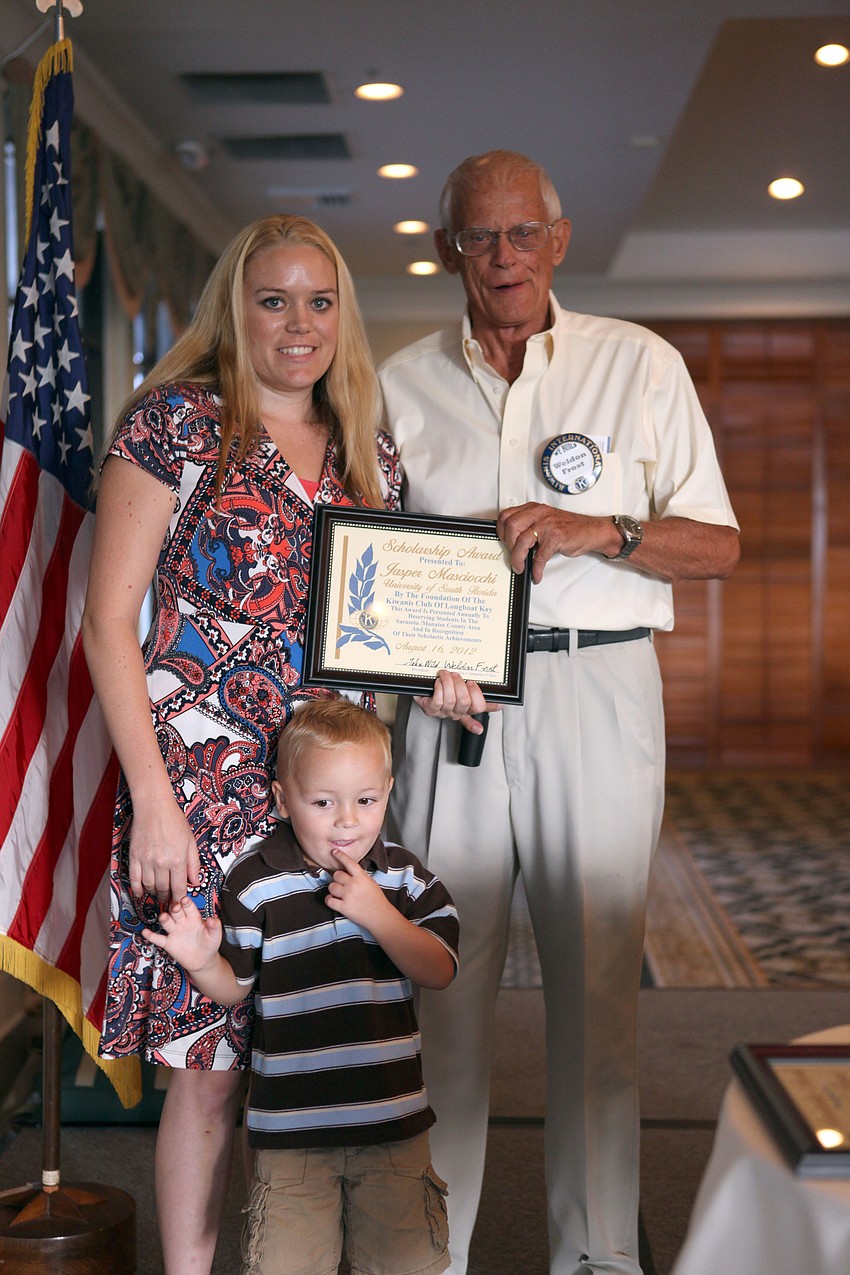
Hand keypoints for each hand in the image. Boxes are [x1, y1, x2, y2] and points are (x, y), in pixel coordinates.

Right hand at [128, 794, 201, 904]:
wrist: (154, 807)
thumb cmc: (174, 821)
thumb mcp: (191, 842)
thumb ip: (194, 864)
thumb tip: (195, 882)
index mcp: (178, 860)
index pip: (179, 888)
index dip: (179, 899)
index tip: (179, 902)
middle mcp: (161, 863)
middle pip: (163, 890)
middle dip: (167, 898)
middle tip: (169, 900)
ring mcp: (146, 861)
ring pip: (149, 887)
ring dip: (154, 894)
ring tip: (158, 894)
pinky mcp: (134, 857)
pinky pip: (134, 879)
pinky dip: (137, 889)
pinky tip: (141, 893)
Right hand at [142, 896, 221, 973]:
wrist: (203, 961)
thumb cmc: (209, 944)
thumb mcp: (215, 935)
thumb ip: (215, 927)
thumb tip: (213, 919)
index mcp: (193, 918)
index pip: (189, 907)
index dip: (186, 903)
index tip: (184, 900)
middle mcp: (182, 922)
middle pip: (176, 911)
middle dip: (175, 908)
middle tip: (175, 907)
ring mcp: (174, 932)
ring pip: (166, 922)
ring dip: (164, 919)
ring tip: (163, 917)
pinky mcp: (168, 943)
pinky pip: (158, 938)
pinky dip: (151, 936)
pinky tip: (145, 932)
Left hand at [325, 850, 390, 928]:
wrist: (380, 916)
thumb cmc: (376, 899)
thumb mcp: (370, 882)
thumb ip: (359, 876)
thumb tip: (347, 870)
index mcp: (361, 877)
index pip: (349, 862)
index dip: (340, 855)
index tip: (334, 852)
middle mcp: (354, 885)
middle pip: (336, 875)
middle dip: (337, 879)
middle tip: (342, 883)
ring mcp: (348, 896)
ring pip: (331, 887)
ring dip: (333, 889)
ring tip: (339, 893)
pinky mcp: (344, 908)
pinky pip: (329, 900)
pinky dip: (329, 899)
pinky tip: (334, 900)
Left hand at [414, 669, 499, 733]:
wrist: (423, 692)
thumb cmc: (445, 692)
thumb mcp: (465, 694)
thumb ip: (482, 700)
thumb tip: (501, 706)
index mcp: (468, 708)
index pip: (480, 707)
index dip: (478, 695)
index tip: (473, 682)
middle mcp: (457, 712)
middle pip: (465, 702)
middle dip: (460, 684)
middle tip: (456, 675)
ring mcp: (444, 712)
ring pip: (451, 700)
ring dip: (448, 683)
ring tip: (446, 674)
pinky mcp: (431, 709)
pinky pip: (438, 700)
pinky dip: (439, 687)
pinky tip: (438, 681)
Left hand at [497, 502, 615, 582]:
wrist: (591, 531)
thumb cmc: (567, 527)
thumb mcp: (544, 520)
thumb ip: (528, 526)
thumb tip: (510, 542)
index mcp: (533, 509)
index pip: (506, 515)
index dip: (501, 531)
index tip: (504, 543)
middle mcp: (538, 514)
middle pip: (511, 526)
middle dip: (508, 544)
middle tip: (513, 555)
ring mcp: (547, 525)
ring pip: (522, 540)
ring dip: (517, 558)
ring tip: (520, 567)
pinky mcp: (556, 537)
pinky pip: (540, 556)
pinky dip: (536, 569)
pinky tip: (536, 574)